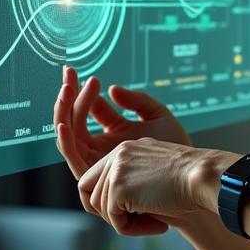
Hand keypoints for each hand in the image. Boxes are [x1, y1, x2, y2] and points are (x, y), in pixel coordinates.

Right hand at [52, 65, 192, 179]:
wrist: (186, 175)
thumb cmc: (177, 149)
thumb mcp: (159, 116)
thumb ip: (137, 100)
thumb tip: (112, 89)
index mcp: (113, 133)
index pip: (89, 109)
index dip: (84, 90)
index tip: (91, 76)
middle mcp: (101, 147)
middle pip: (73, 120)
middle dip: (67, 96)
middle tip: (70, 72)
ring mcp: (97, 161)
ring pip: (69, 136)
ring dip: (63, 111)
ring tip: (68, 89)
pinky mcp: (97, 176)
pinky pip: (73, 159)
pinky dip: (65, 141)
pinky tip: (64, 123)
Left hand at [77, 138, 226, 235]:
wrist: (205, 178)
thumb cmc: (191, 182)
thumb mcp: (155, 175)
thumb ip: (132, 182)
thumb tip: (110, 208)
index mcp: (125, 149)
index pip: (94, 179)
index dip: (105, 202)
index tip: (129, 213)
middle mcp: (117, 155)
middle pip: (90, 194)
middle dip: (111, 214)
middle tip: (140, 222)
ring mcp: (116, 170)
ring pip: (100, 209)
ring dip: (124, 223)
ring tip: (154, 223)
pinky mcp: (119, 188)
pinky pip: (114, 219)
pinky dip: (132, 230)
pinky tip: (158, 225)